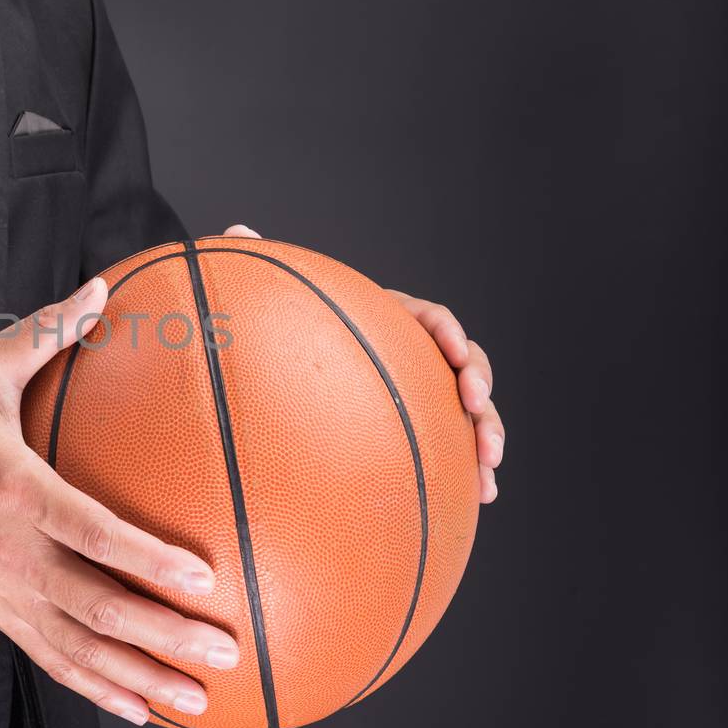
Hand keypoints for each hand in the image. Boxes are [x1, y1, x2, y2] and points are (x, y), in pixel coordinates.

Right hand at [0, 279, 241, 724]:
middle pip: (94, 605)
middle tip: (224, 648)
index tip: (200, 576)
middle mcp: (12, 552)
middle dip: (162, 634)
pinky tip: (143, 709)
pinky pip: (55, 661)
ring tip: (199, 699)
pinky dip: (100, 690)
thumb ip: (47, 333)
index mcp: (15, 490)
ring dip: (142, 677)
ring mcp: (6, 594)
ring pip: (81, 648)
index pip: (89, 531)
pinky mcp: (2, 617)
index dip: (145, 558)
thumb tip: (103, 287)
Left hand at [223, 225, 504, 502]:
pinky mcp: (419, 431)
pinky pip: (453, 449)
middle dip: (477, 385)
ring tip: (488, 471)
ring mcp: (420, 394)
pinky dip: (471, 469)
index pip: (428, 316)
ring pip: (469, 411)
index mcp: (387, 319)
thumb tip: (239, 230)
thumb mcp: (272, 304)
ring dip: (486, 435)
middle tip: (475, 408)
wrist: (286, 387)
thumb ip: (262, 267)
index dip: (446, 331)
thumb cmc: (285, 337)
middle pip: (462, 363)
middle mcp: (412, 355)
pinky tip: (480, 496)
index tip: (450, 353)